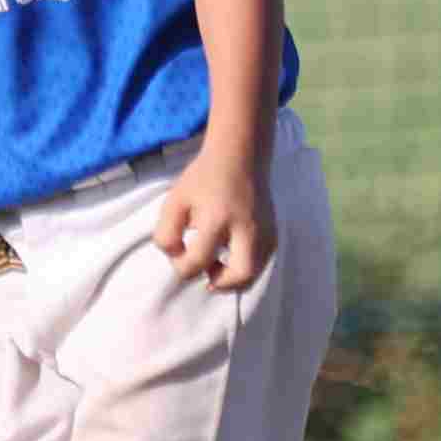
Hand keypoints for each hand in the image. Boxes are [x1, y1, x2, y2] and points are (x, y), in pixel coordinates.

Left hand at [151, 139, 277, 291]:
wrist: (240, 156)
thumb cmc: (203, 179)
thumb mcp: (174, 201)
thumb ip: (167, 233)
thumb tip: (177, 258)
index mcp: (217, 217)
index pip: (197, 261)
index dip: (181, 266)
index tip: (179, 254)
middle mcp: (246, 228)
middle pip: (240, 275)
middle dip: (220, 283)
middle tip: (207, 273)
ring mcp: (264, 231)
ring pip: (254, 274)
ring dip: (233, 279)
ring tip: (217, 264)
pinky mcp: (273, 233)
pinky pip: (260, 264)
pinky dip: (244, 268)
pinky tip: (230, 256)